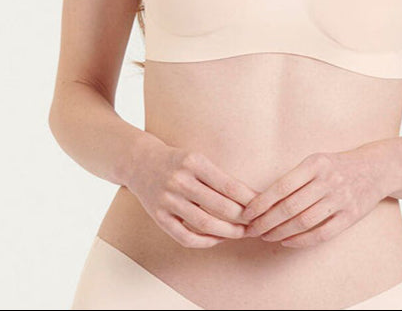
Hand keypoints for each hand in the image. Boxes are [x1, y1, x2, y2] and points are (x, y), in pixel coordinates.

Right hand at [128, 135, 258, 247]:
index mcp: (194, 162)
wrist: (140, 162)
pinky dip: (205, 241)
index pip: (229, 185)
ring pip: (205, 223)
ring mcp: (167, 199)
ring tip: (241, 233)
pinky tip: (217, 239)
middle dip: (242, 218)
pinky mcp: (158, 216)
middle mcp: (180, 180)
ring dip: (228, 232)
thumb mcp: (199, 159)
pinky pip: (185, 236)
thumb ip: (220, 177)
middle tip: (256, 223)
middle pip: (220, 206)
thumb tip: (250, 198)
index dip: (249, 199)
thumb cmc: (178, 161)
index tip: (262, 206)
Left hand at [240, 144, 390, 247]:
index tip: (246, 213)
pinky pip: (322, 233)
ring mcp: (341, 199)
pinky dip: (301, 240)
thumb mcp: (317, 161)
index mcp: (316, 163)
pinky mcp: (351, 216)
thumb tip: (263, 199)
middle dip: (266, 221)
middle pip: (290, 207)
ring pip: (304, 222)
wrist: (376, 168)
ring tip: (266, 236)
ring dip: (280, 232)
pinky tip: (287, 242)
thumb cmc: (337, 166)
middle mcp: (328, 180)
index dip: (262, 202)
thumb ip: (295, 177)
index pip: (282, 186)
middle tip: (251, 230)